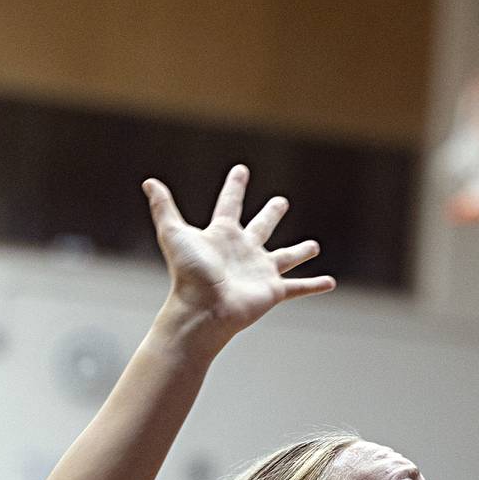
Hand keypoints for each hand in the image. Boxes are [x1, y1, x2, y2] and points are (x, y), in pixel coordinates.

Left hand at [144, 165, 335, 349]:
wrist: (202, 309)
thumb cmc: (188, 274)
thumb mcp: (174, 234)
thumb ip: (164, 208)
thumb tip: (149, 182)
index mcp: (223, 235)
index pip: (230, 204)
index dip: (235, 186)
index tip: (241, 170)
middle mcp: (243, 250)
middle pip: (261, 227)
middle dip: (271, 214)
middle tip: (281, 202)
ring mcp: (259, 271)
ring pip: (285, 257)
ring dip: (300, 251)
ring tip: (314, 246)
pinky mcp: (272, 290)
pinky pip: (298, 287)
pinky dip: (314, 285)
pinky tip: (329, 282)